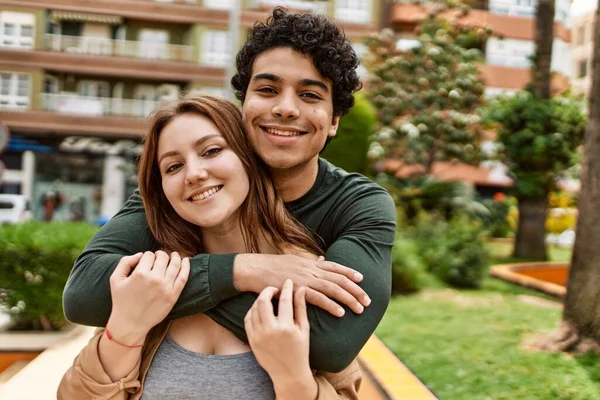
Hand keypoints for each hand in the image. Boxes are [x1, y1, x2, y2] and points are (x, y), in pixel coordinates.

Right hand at [107, 251, 189, 344]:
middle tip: (159, 257)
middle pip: (162, 257)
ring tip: (174, 255)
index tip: (146, 261)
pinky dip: (186, 266)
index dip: (147, 256)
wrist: (130, 324)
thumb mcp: (115, 279)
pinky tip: (186, 261)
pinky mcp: (173, 295)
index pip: (148, 255)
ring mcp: (166, 287)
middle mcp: (155, 279)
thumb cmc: (121, 301)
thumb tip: (141, 254)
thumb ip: (125, 262)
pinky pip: (183, 277)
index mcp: (140, 274)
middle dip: (160, 255)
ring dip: (175, 257)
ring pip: (175, 264)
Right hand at [234, 254, 369, 316]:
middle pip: (339, 279)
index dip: (350, 272)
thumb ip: (309, 262)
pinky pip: (318, 298)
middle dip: (356, 290)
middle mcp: (311, 269)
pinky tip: (341, 313)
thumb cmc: (272, 267)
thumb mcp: (293, 261)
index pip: (335, 267)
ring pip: (332, 289)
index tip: (362, 279)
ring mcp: (304, 279)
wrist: (254, 269)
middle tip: (368, 300)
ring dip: (348, 299)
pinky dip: (331, 305)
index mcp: (310, 263)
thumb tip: (321, 259)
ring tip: (360, 309)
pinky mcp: (297, 290)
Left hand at [245, 280, 316, 398]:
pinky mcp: (251, 340)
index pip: (285, 300)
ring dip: (260, 300)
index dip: (286, 288)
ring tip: (268, 298)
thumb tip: (301, 289)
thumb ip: (301, 308)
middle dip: (268, 290)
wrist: (288, 373)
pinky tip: (260, 309)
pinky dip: (252, 311)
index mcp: (286, 327)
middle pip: (263, 301)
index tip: (288, 281)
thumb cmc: (300, 350)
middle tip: (274, 289)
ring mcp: (259, 336)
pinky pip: (248, 319)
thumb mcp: (304, 329)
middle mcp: (270, 331)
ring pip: (254, 309)